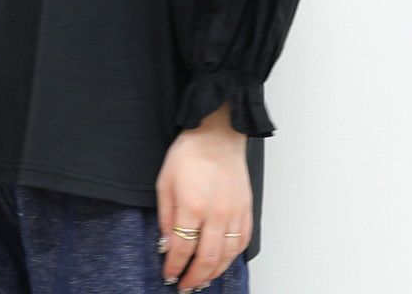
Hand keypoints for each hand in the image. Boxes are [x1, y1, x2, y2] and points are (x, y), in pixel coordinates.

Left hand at [155, 103, 251, 291]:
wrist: (217, 134)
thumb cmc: (189, 153)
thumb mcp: (165, 181)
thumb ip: (166, 216)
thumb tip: (167, 243)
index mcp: (192, 206)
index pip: (182, 248)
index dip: (174, 267)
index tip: (169, 275)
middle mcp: (216, 214)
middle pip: (207, 259)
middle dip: (195, 277)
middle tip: (185, 286)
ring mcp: (234, 213)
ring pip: (227, 255)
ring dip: (214, 272)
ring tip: (203, 279)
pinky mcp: (246, 210)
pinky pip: (243, 242)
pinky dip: (233, 257)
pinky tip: (223, 261)